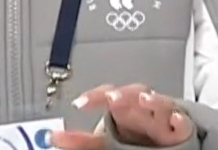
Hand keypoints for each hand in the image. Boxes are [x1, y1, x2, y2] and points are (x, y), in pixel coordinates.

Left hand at [51, 83, 193, 148]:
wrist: (168, 142)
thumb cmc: (135, 137)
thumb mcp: (106, 139)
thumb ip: (82, 140)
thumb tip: (54, 138)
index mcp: (121, 108)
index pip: (106, 94)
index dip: (93, 96)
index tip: (79, 104)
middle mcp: (140, 108)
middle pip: (132, 93)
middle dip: (123, 94)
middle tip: (111, 99)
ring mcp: (161, 117)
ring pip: (157, 101)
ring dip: (151, 99)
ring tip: (144, 100)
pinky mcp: (181, 128)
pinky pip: (181, 120)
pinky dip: (177, 118)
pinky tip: (174, 120)